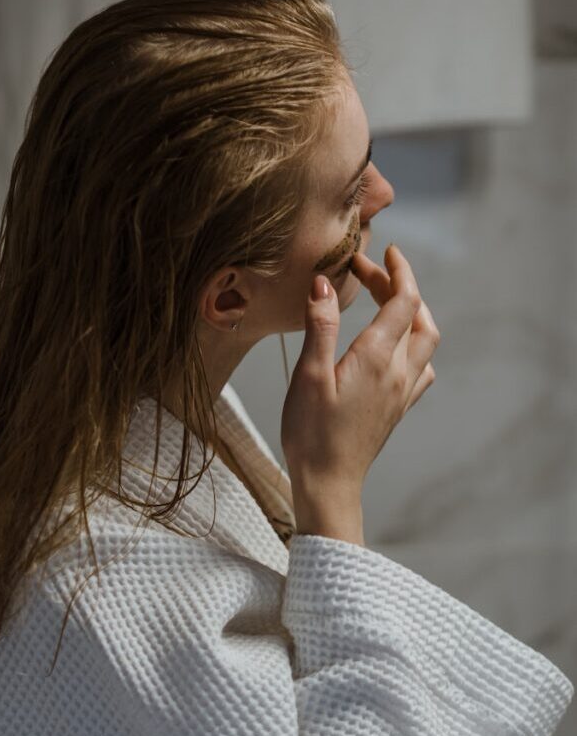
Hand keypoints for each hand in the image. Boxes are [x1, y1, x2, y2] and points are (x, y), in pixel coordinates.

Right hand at [281, 244, 439, 515]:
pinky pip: (421, 368)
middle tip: (372, 273)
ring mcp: (402, 392)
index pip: (403, 300)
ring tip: (387, 302)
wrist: (329, 483)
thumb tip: (324, 283)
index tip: (381, 252)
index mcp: (378, 358)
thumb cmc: (312, 433)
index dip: (396, 270)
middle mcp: (399, 372)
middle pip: (417, 316)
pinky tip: (395, 348)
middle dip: (400, 287)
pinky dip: (414, 345)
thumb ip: (321, 325)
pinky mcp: (398, 408)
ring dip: (413, 314)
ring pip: (425, 341)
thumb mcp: (309, 375)